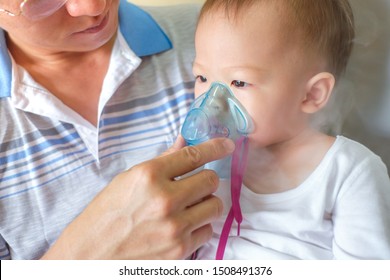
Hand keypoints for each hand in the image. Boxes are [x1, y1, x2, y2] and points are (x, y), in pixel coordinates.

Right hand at [42, 137, 234, 258]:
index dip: (216, 147)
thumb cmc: (105, 216)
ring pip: (215, 206)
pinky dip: (199, 227)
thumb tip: (184, 143)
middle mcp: (165, 199)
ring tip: (187, 208)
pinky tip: (182, 227)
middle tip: (195, 185)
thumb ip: (160, 162)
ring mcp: (174, 227)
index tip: (227, 145)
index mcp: (149, 176)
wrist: (89, 256)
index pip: (194, 155)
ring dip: (205, 204)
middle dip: (206, 180)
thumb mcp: (127, 181)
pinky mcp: (180, 250)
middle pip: (211, 180)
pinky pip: (208, 231)